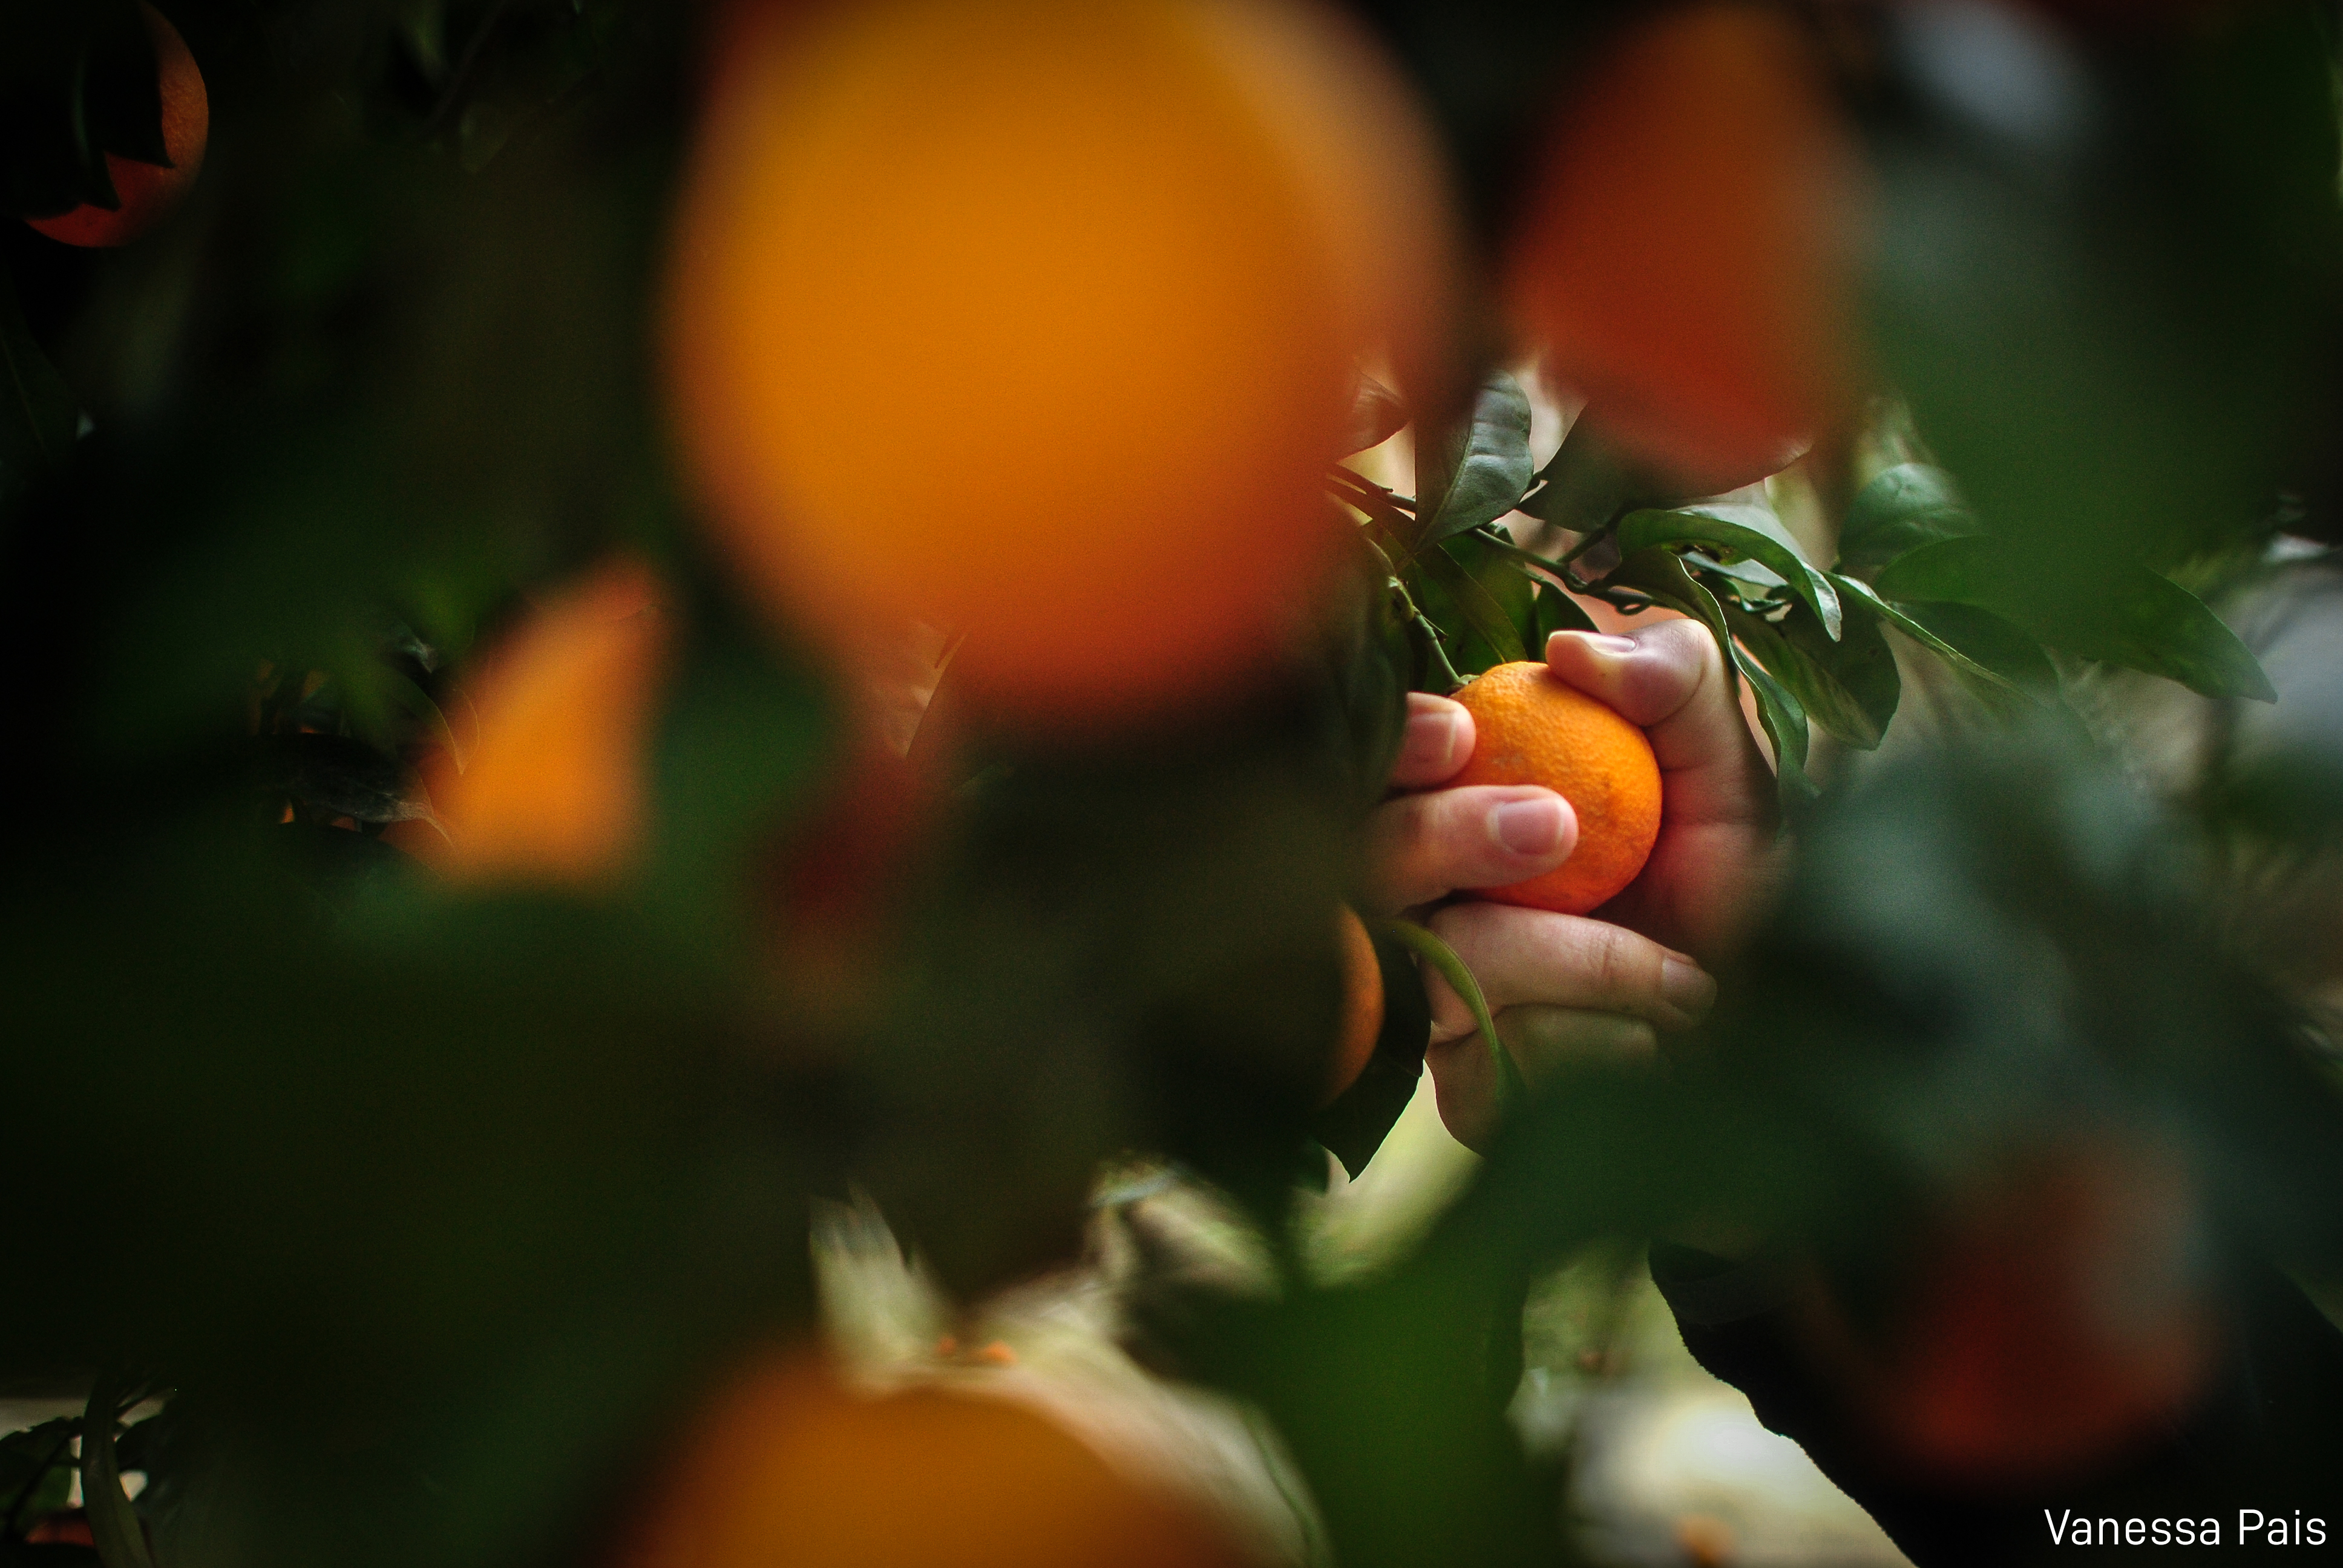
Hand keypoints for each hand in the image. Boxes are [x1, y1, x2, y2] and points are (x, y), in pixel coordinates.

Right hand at [1365, 615, 1777, 1149]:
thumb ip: (1675, 679)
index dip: (1398, 745)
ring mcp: (1436, 1003)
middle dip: (1444, 835)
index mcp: (1469, 809)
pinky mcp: (1460, 1094)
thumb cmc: (1749, 901)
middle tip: (1555, 828)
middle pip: (1369, 860)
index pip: (1387, 765)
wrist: (1794, 1052)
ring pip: (1442, 962)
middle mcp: (1431, 902)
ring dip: (1577, 959)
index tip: (1456, 734)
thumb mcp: (1731, 774)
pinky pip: (1489, 1058)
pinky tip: (1651, 1048)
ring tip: (1687, 981)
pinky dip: (1590, 1042)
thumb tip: (1566, 646)